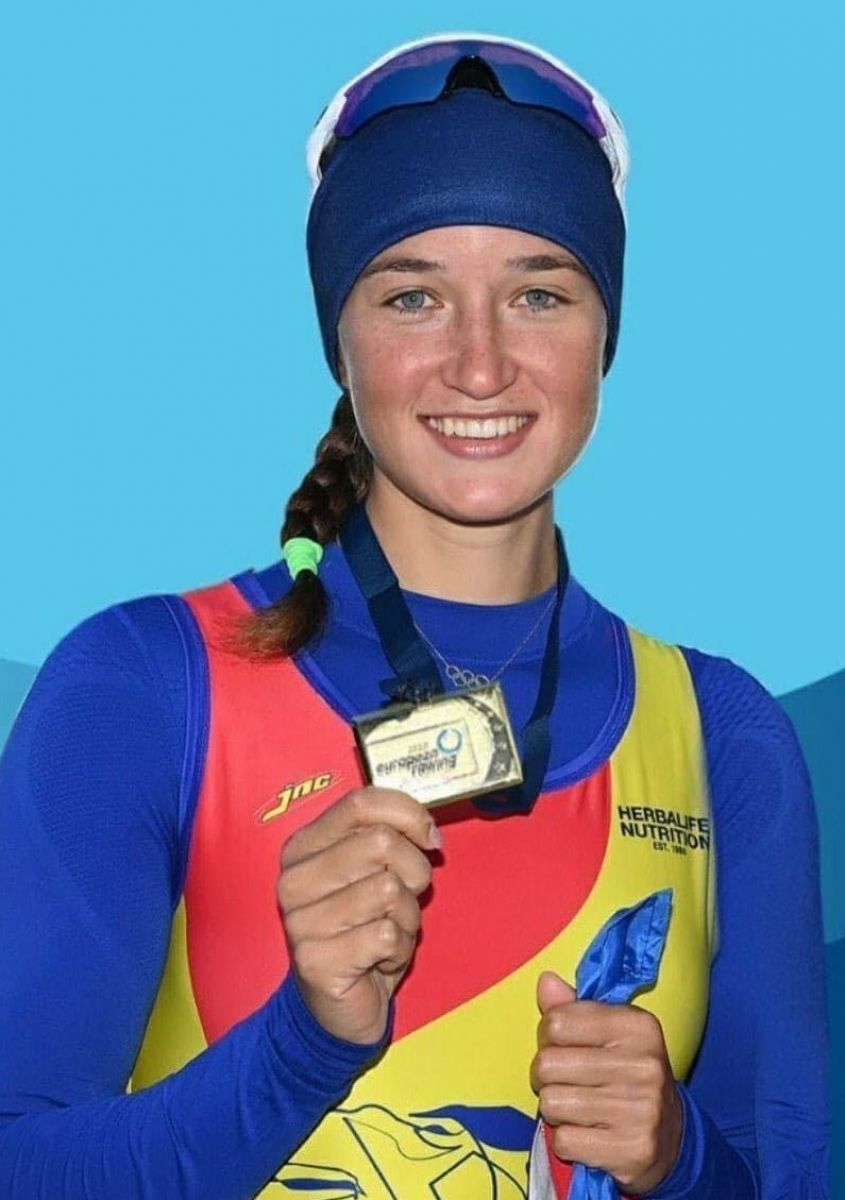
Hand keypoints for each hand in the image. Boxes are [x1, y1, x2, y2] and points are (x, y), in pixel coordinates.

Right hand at [277, 786, 441, 1044]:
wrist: (337, 1006)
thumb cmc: (361, 930)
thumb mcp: (374, 874)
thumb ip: (391, 839)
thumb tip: (428, 830)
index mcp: (303, 847)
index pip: (360, 803)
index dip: (407, 814)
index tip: (429, 837)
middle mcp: (294, 879)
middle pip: (381, 843)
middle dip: (413, 872)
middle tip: (404, 899)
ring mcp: (301, 921)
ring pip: (389, 890)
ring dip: (406, 917)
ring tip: (387, 933)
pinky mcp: (317, 961)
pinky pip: (388, 934)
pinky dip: (400, 947)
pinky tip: (381, 959)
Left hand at [530, 971, 683, 1195]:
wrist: (672, 1137)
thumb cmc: (628, 1074)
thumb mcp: (609, 1033)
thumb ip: (573, 1008)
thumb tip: (546, 981)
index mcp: (637, 1026)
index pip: (557, 1022)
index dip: (548, 1037)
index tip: (565, 1049)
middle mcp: (643, 1064)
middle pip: (547, 1064)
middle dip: (546, 1077)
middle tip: (567, 1083)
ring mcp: (641, 1109)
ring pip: (551, 1103)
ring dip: (556, 1110)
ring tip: (579, 1108)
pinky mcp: (632, 1149)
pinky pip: (564, 1141)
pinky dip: (568, 1141)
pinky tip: (589, 1135)